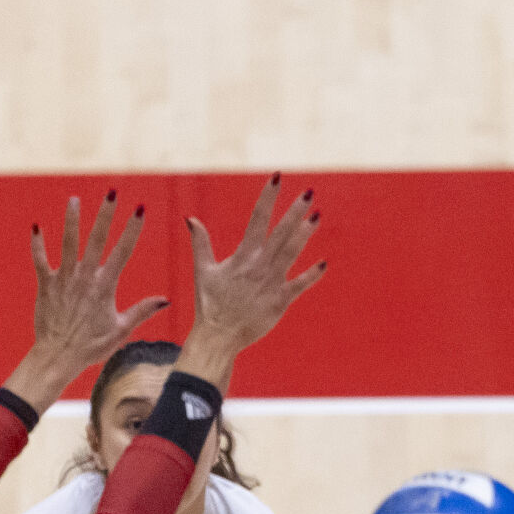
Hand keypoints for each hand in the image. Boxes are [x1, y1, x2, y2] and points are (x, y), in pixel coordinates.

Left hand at [6, 192, 166, 412]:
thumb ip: (142, 311)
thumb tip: (165, 300)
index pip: (122, 251)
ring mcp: (64, 280)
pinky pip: (40, 261)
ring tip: (74, 199)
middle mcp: (85, 278)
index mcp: (105, 286)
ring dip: (71, 220)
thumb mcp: (121, 330)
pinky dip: (37, 245)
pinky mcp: (45, 285)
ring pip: (68, 244)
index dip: (132, 228)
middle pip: (96, 239)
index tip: (140, 209)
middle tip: (112, 192)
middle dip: (105, 214)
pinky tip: (36, 227)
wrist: (58, 357)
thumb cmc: (91, 346)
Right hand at [177, 175, 325, 383]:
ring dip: (305, 234)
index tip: (277, 177)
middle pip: (280, 232)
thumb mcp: (202, 270)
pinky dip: (312, 275)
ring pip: (292, 253)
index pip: (257, 219)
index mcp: (242, 256)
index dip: (268, 198)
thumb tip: (190, 218)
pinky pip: (299, 285)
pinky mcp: (280, 301)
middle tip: (309, 192)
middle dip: (294, 211)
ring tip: (317, 215)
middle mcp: (259, 266)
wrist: (218, 335)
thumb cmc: (210, 303)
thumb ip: (200, 242)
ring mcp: (271, 283)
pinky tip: (324, 263)